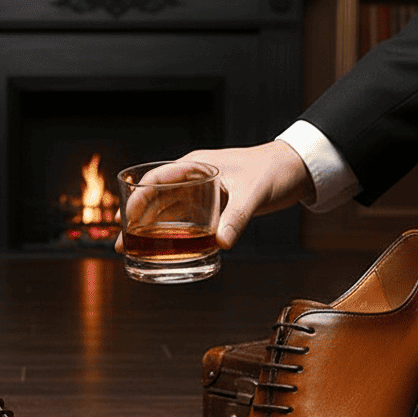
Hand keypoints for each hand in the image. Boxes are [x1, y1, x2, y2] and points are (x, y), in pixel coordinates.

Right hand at [114, 141, 312, 252]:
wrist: (297, 169)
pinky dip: (170, 234)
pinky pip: (183, 220)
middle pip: (155, 199)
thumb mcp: (253, 193)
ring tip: (132, 251)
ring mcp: (201, 192)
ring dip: (149, 230)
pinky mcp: (211, 205)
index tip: (126, 220)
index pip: (157, 180)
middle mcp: (193, 177)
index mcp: (195, 165)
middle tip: (120, 243)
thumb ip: (237, 218)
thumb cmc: (274, 171)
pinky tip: (162, 250)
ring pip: (166, 212)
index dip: (138, 199)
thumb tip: (221, 244)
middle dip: (135, 220)